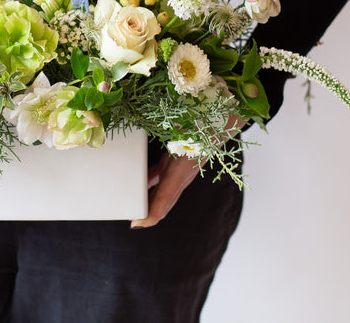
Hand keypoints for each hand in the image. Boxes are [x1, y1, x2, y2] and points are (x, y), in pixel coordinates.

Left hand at [131, 115, 245, 227]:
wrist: (218, 127)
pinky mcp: (175, 166)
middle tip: (132, 223)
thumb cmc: (200, 128)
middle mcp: (181, 177)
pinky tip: (137, 184)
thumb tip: (169, 126)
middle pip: (163, 204)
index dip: (151, 215)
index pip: (164, 200)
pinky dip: (148, 185)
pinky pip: (160, 180)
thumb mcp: (182, 131)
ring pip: (162, 195)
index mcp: (180, 171)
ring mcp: (179, 173)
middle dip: (148, 216)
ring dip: (148, 203)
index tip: (137, 223)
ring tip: (132, 208)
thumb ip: (174, 130)